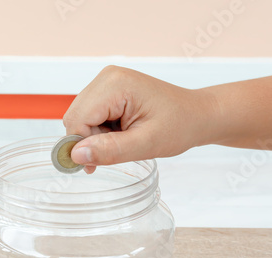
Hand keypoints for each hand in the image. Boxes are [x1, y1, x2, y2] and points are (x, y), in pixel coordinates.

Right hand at [63, 65, 215, 173]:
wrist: (197, 115)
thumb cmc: (179, 126)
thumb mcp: (146, 144)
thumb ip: (110, 150)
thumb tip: (76, 155)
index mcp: (116, 85)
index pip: (77, 120)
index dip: (81, 146)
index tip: (93, 166)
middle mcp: (107, 77)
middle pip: (75, 117)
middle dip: (89, 141)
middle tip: (115, 152)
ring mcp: (108, 81)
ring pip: (80, 117)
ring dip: (95, 136)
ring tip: (123, 140)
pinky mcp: (109, 89)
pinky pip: (90, 114)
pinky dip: (100, 130)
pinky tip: (120, 133)